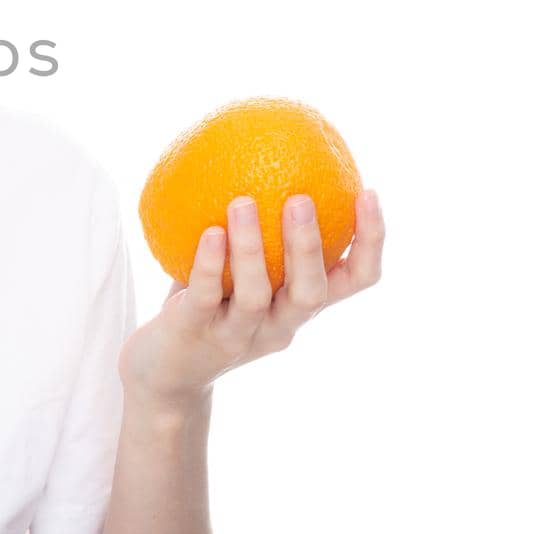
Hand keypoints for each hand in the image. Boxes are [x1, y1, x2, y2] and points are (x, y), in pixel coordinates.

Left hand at [117, 189, 385, 411]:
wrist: (163, 375)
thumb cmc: (207, 307)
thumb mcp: (240, 272)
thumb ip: (260, 233)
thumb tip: (267, 158)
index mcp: (299, 308)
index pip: (355, 281)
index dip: (370, 242)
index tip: (368, 192)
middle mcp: (278, 326)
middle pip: (310, 293)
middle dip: (309, 246)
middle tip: (302, 198)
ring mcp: (237, 335)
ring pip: (255, 296)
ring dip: (252, 248)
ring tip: (243, 201)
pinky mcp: (195, 334)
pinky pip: (204, 296)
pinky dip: (208, 264)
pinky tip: (208, 231)